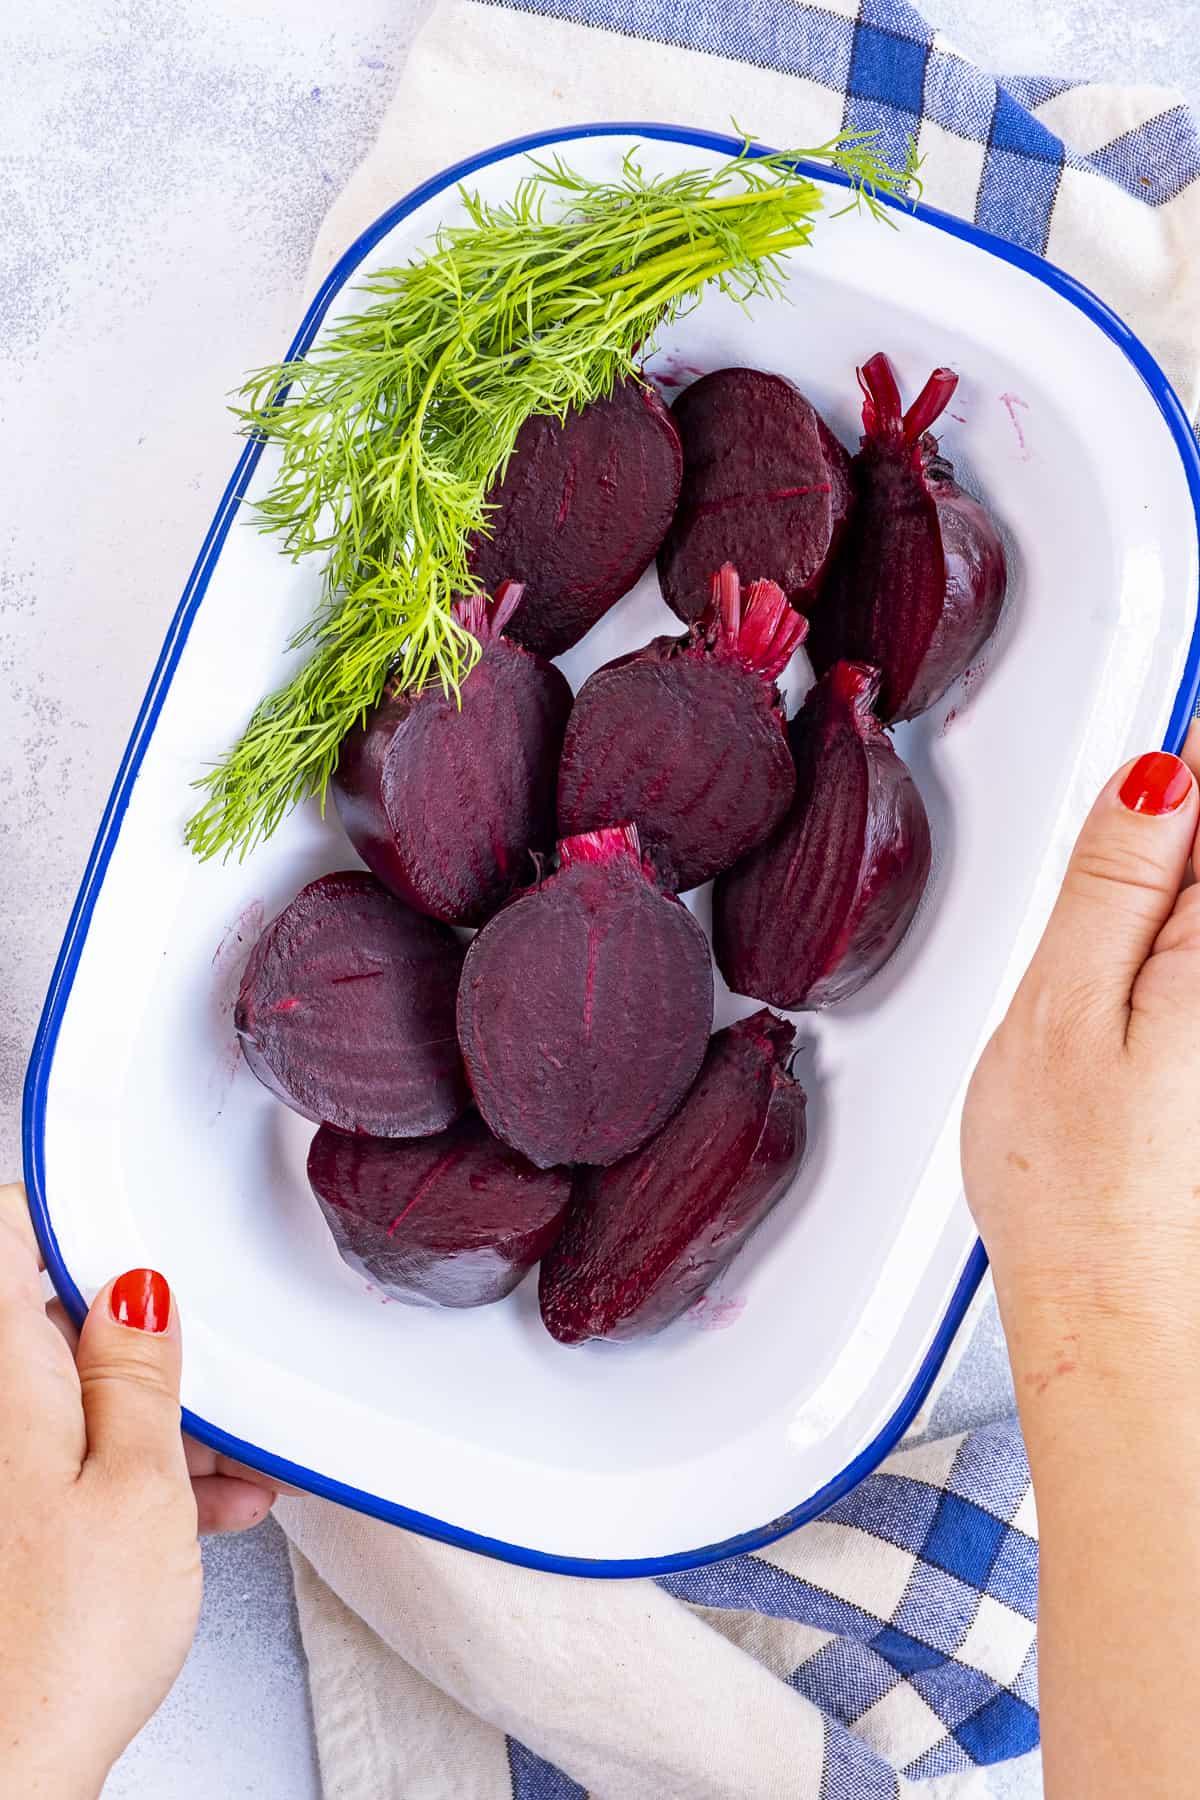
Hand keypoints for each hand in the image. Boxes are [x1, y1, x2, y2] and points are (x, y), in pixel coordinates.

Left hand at [0, 1186, 203, 1794]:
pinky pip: (60, 1461)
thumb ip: (142, 1372)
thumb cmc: (48, 1650)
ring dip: (147, 1415)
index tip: (133, 1214)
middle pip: (49, 1317)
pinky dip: (125, 1472)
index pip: (12, 1229)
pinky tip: (192, 1510)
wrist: (3, 1777)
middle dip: (138, 1339)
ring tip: (223, 1465)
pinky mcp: (6, 1525)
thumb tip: (138, 1293)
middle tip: (201, 1373)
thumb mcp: (139, 1484)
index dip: (74, 1207)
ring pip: (66, 1396)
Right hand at [964, 728, 1199, 1339]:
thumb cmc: (1078, 1192)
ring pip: (1193, 913)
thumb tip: (1157, 774)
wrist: (1121, 1317)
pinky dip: (1162, 941)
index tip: (1158, 756)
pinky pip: (1185, 960)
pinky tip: (1136, 979)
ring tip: (1116, 948)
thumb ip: (1112, 882)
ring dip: (1160, 893)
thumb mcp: (1061, 1012)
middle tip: (1121, 882)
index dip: (1182, 759)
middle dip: (1172, 828)